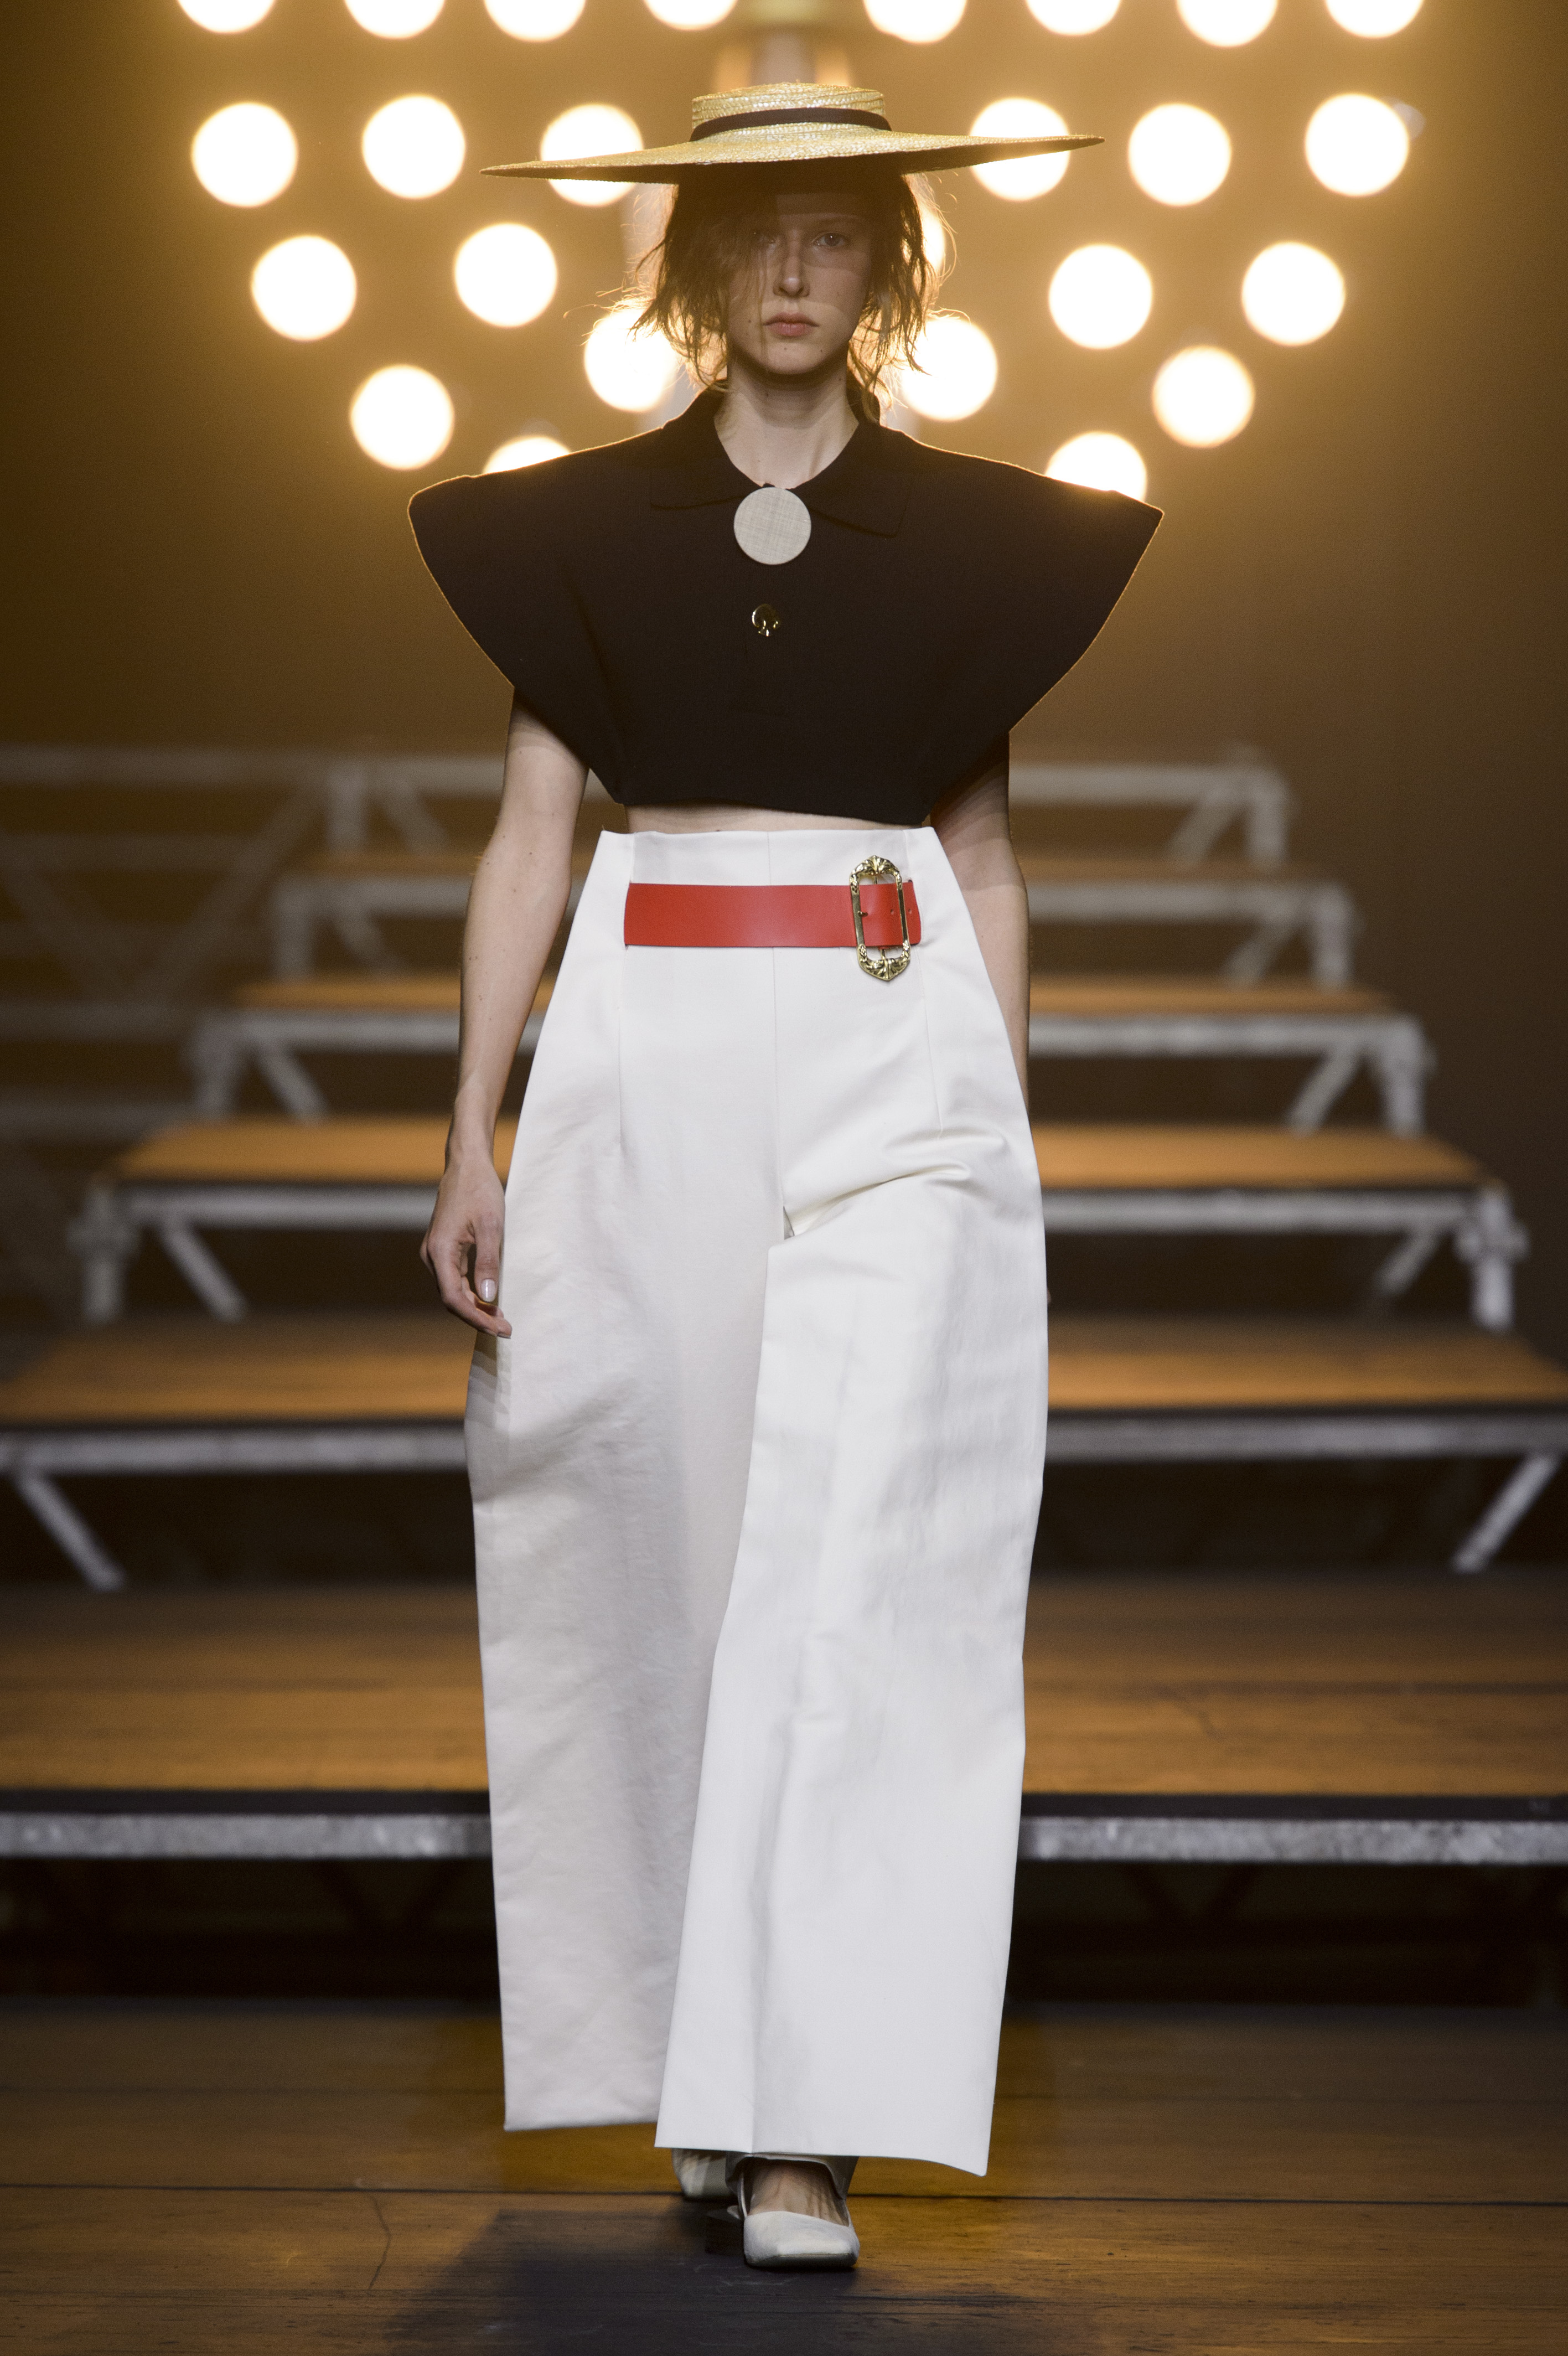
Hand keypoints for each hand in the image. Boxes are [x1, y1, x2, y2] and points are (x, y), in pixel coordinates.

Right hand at [421, 1154, 511, 1337]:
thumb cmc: (480, 1191)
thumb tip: (488, 1298)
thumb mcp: (491, 1226)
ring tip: (500, 1318)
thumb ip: (488, 1263)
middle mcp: (431, 1255)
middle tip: (505, 1328)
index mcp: (439, 1251)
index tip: (499, 1329)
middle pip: (451, 1299)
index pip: (453, 1298)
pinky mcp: (442, 1248)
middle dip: (477, 1316)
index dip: (475, 1318)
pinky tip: (489, 1299)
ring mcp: (435, 1252)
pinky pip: (454, 1278)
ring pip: (452, 1290)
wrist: (467, 1165)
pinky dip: (471, 1292)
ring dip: (475, 1306)